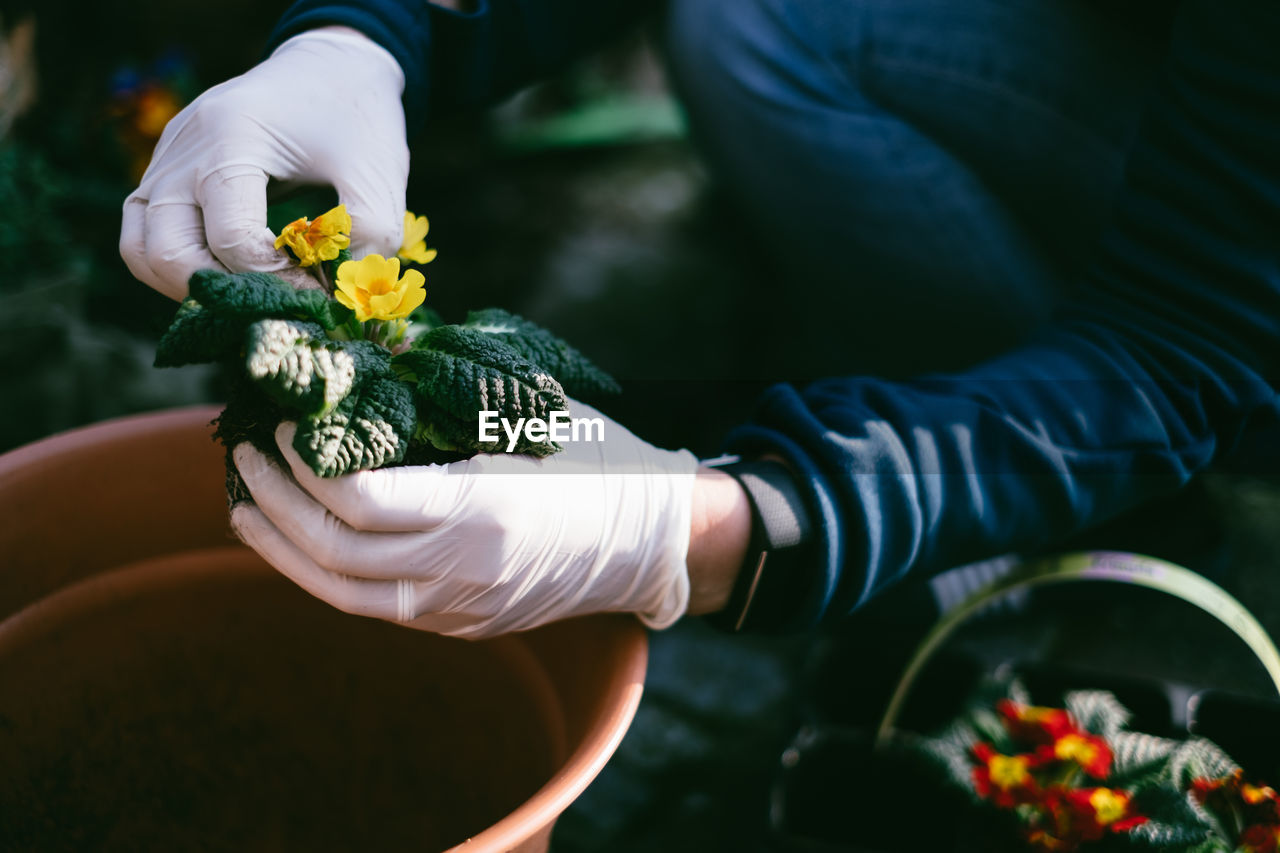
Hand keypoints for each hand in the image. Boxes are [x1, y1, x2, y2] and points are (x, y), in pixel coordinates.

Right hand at [120, 26, 408, 299]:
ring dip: (191, 288)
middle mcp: (184, 150)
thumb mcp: (378, 173)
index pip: (233, 239)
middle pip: (168, 251)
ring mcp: (166, 161)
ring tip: (251, 298)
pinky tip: (231, 278)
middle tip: (278, 307)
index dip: (278, 283)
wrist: (329, 68)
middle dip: (225, 294)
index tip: (318, 296)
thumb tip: (345, 300)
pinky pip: (145, 235)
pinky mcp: (164, 174)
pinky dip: (180, 267)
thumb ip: (370, 234)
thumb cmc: (355, 117)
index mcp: (232, 137)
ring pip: (141, 250)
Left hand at [230, 402, 702, 637]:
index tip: (284, 422)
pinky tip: (302, 535)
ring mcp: (459, 606)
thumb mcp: (530, 415)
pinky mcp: (460, 622)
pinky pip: (372, 603)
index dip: (304, 463)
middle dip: (273, 502)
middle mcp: (463, 570)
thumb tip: (367, 353)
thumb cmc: (601, 461)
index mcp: (483, 509)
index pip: (361, 501)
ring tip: (247, 503)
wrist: (654, 538)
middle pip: (334, 552)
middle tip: (246, 454)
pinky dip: (323, 570)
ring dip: (282, 548)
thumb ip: (448, 392)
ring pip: (342, 592)